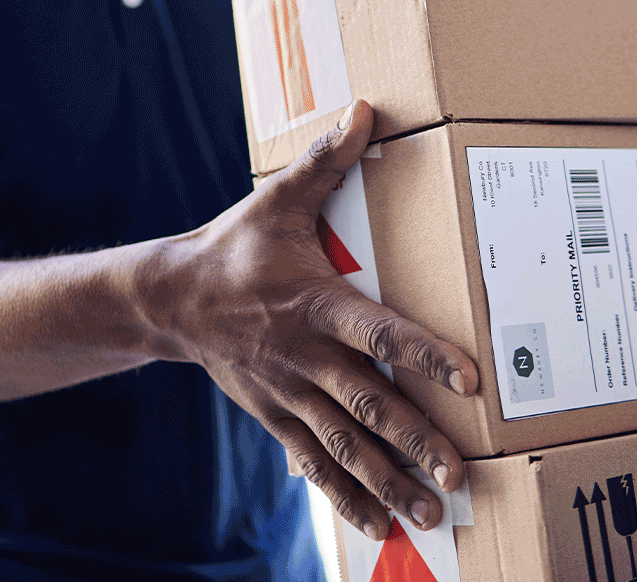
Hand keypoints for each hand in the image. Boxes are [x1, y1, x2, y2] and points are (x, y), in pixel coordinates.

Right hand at [137, 100, 479, 540]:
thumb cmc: (234, 246)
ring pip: (346, 446)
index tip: (470, 379)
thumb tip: (368, 110)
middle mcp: (307, 357)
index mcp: (316, 304)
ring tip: (434, 514)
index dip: (424, 355)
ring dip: (390, 482)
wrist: (166, 299)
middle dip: (417, 442)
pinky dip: (346, 497)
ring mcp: (290, 393)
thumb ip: (326, 160)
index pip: (380, 333)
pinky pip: (314, 464)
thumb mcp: (277, 199)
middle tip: (461, 476)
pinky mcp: (277, 416)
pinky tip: (381, 527)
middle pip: (369, 406)